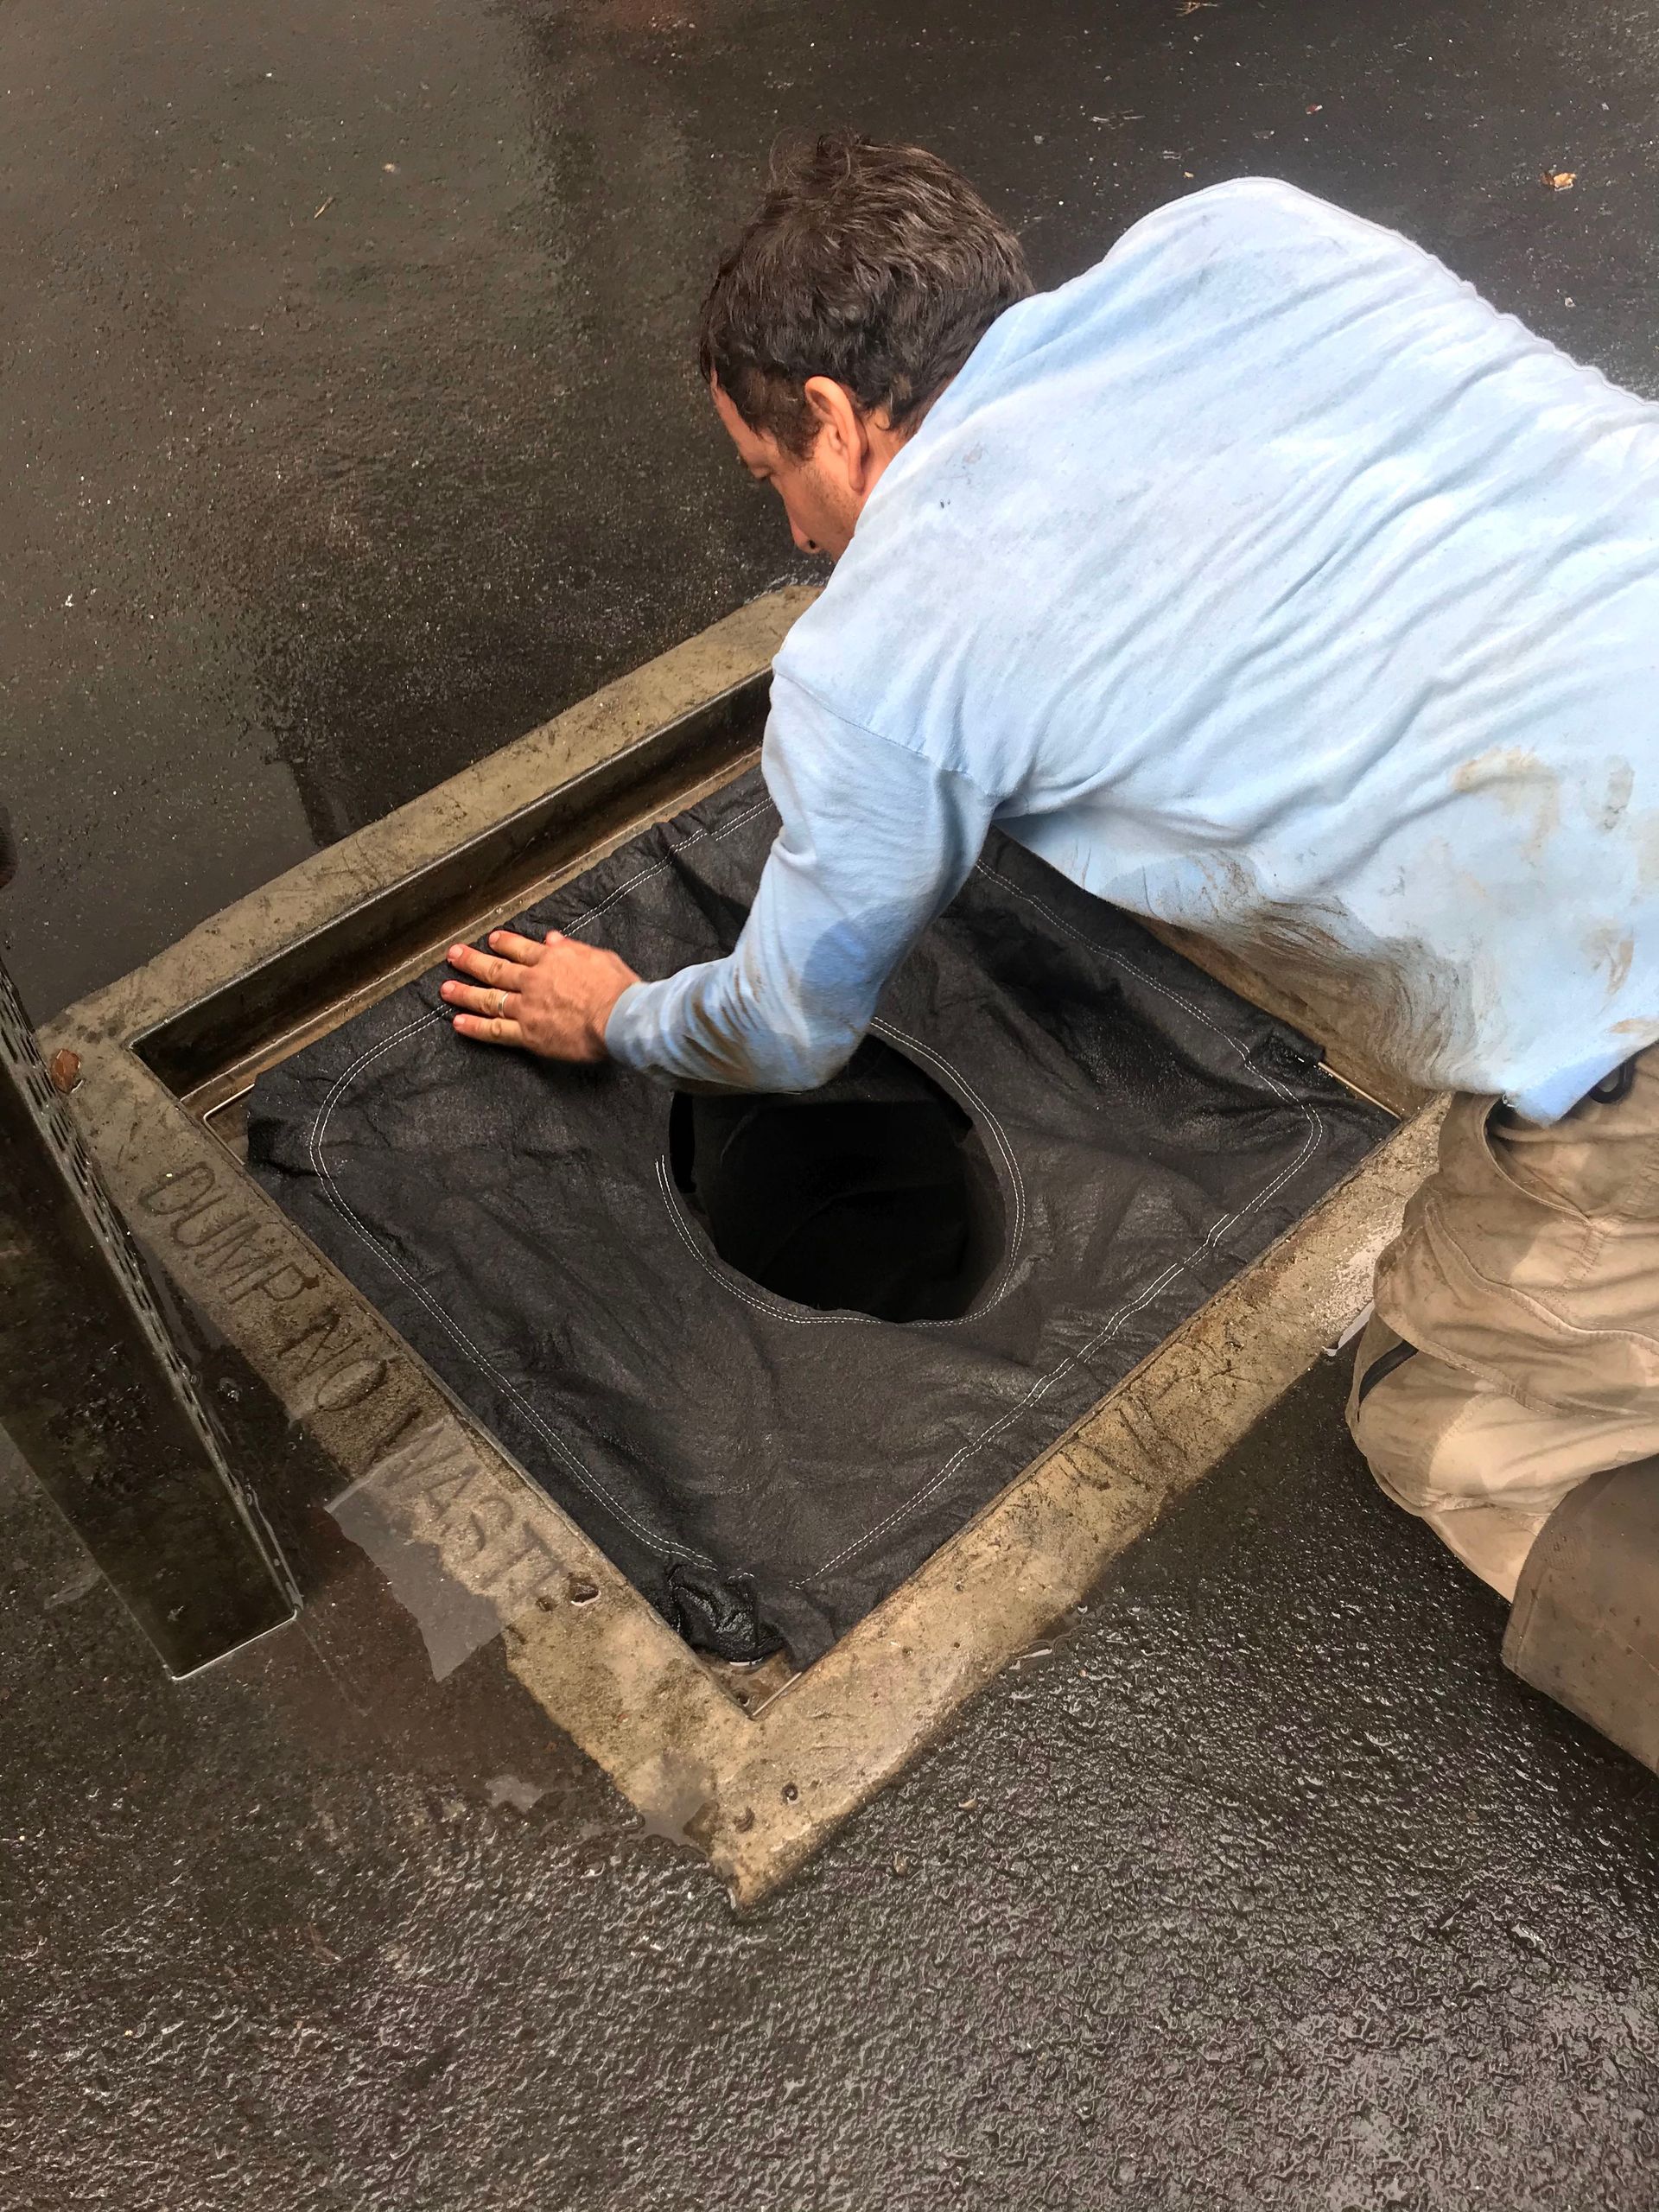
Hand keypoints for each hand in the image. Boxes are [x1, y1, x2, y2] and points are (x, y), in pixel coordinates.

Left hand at [442, 930, 640, 1060]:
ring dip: (464, 993)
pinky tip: (458, 1023)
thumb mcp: (598, 956)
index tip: (490, 940)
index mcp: (552, 959)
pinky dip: (474, 1027)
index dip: (503, 944)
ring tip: (445, 990)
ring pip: (488, 999)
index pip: (520, 948)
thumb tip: (552, 939)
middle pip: (496, 969)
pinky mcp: (528, 1034)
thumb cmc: (617, 987)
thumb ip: (572, 948)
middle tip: (453, 956)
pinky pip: (495, 1030)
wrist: (619, 1016)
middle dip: (472, 962)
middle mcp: (533, 980)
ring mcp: (527, 1007)